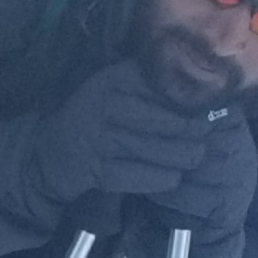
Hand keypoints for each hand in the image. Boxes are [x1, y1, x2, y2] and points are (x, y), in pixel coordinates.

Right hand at [48, 58, 237, 208]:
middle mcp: (108, 105)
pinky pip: (147, 176)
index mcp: (114, 79)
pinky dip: (164, 178)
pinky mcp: (101, 172)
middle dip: (194, 132)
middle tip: (205, 136)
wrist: (49, 153)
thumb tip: (201, 89)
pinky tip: (172, 175)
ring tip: (194, 156)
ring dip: (185, 157)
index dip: (193, 101)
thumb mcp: (113, 87)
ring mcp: (104, 140)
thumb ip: (147, 82)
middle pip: (170, 121)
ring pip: (162, 150)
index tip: (208, 108)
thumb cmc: (93, 117)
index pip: (166, 88)